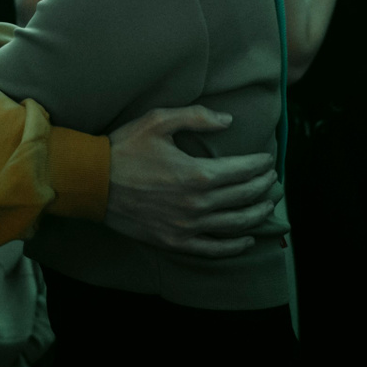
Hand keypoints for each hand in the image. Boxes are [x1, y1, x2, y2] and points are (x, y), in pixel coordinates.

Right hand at [104, 106, 278, 257]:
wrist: (92, 182)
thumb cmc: (124, 149)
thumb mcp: (158, 121)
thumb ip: (196, 117)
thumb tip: (228, 120)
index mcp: (197, 174)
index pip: (243, 171)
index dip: (260, 165)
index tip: (268, 160)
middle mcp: (198, 204)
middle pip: (244, 197)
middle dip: (264, 187)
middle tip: (273, 179)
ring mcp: (187, 227)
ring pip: (236, 225)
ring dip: (258, 214)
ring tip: (268, 205)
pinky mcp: (175, 242)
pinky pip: (213, 249)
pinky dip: (235, 246)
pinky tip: (246, 239)